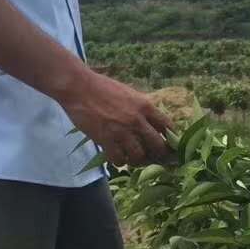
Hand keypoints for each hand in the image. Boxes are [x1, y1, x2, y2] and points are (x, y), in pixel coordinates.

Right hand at [58, 68, 173, 167]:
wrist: (79, 87)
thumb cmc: (103, 88)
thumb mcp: (130, 94)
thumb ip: (142, 108)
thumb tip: (152, 122)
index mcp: (146, 106)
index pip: (167, 127)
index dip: (170, 138)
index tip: (168, 144)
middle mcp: (137, 120)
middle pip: (158, 146)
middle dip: (158, 154)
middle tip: (153, 157)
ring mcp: (122, 131)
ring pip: (139, 156)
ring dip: (137, 160)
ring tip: (132, 158)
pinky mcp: (106, 140)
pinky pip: (119, 159)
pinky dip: (120, 161)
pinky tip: (117, 157)